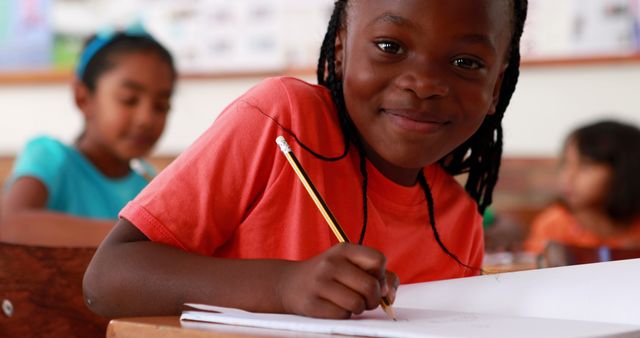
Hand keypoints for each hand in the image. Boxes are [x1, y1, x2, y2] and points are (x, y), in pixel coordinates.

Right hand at [278, 243, 396, 318]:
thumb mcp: (349, 264)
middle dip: (374, 298)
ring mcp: (320, 283)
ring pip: (358, 304)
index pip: (378, 260)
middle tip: (366, 299)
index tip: (374, 280)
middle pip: (371, 286)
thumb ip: (378, 274)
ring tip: (350, 303)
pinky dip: (344, 315)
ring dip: (359, 308)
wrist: (289, 283)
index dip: (381, 275)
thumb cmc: (328, 275)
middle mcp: (331, 263)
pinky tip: (335, 307)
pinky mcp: (312, 303)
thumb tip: (388, 294)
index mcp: (343, 250)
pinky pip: (342, 315)